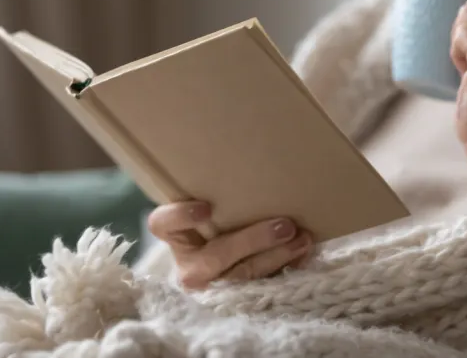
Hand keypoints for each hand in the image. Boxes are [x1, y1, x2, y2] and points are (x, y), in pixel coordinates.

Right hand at [147, 201, 312, 289]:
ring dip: (277, 256)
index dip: (181, 216)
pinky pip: (264, 286)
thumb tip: (259, 166)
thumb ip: (222, 198)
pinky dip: (288, 268)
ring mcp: (214, 288)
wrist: (221, 271)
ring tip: (302, 239)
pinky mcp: (238, 300)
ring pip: (244, 275)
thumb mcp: (211, 213)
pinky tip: (304, 253)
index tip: (206, 206)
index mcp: (177, 238)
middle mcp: (190, 266)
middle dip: (253, 240)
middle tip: (285, 225)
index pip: (163, 225)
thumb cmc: (217, 228)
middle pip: (216, 255)